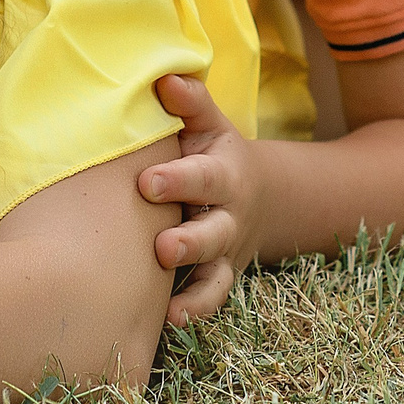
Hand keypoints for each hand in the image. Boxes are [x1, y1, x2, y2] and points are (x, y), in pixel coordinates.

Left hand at [137, 73, 265, 325]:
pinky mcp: (219, 276)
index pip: (203, 176)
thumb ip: (189, 104)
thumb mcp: (209, 124)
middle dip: (189, 242)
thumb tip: (162, 79)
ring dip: (193, 291)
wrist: (258, 194)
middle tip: (161, 248)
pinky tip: (166, 324)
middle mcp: (228, 215)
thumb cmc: (211, 152)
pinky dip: (193, 312)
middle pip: (213, 232)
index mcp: (223, 172)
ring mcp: (225, 251)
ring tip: (167, 307)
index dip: (177, 180)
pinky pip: (210, 300)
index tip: (145, 182)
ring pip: (215, 275)